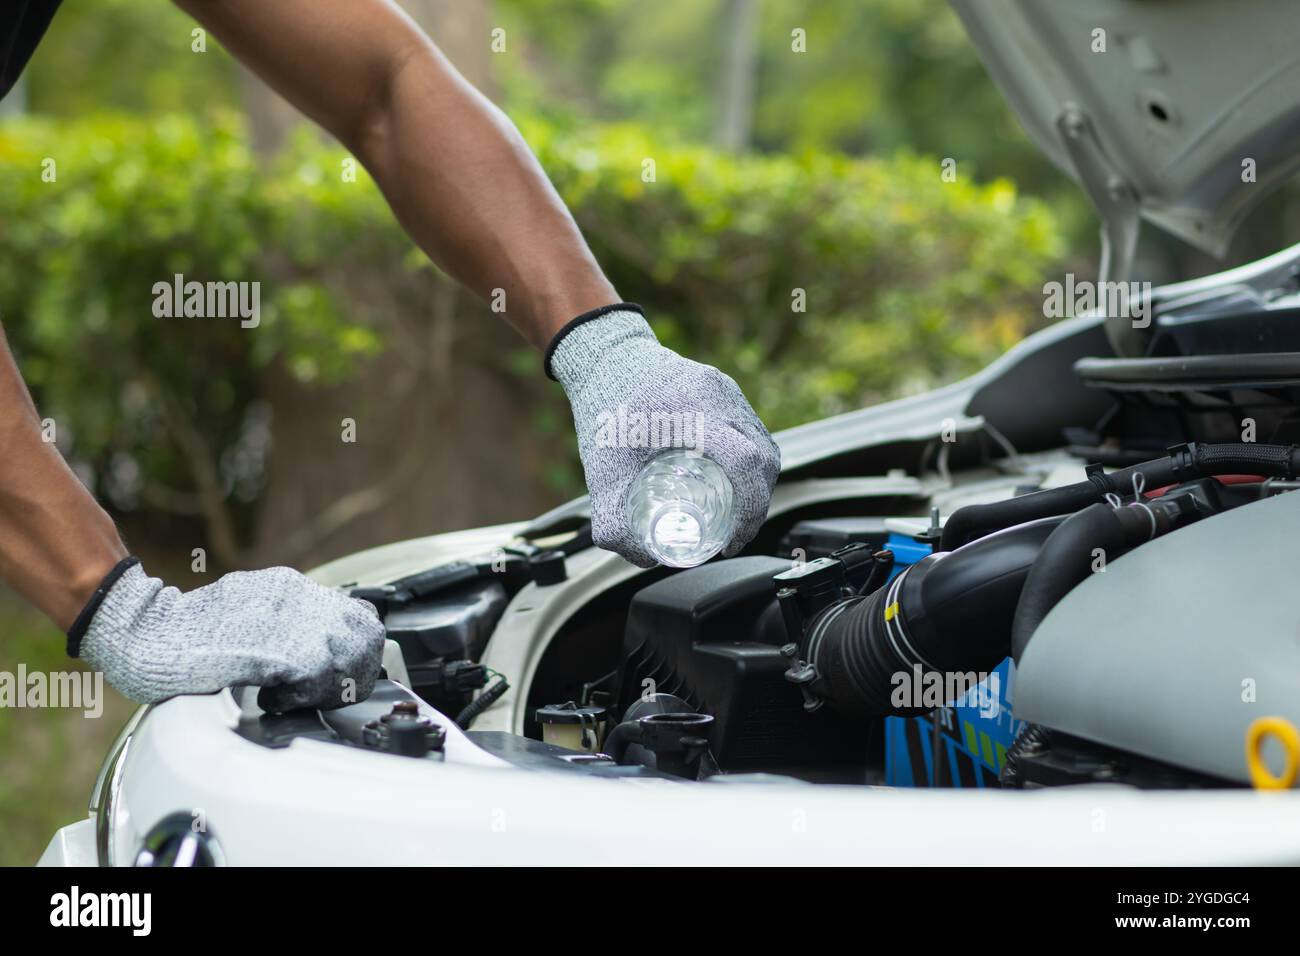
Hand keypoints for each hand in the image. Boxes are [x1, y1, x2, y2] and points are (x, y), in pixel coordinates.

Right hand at [73, 560, 385, 711]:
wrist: (146, 632)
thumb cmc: (190, 633)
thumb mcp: (251, 612)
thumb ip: (289, 622)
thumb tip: (323, 651)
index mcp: (292, 587)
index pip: (360, 615)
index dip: (359, 650)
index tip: (342, 674)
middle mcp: (297, 595)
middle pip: (366, 634)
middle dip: (355, 669)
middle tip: (325, 691)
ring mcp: (288, 618)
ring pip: (348, 654)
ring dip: (330, 683)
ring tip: (297, 695)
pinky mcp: (274, 646)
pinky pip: (317, 674)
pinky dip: (303, 695)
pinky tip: (275, 699)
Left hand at [546, 305, 780, 567]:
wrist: (604, 355)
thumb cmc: (604, 410)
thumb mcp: (602, 472)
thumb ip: (613, 522)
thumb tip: (644, 559)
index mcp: (694, 412)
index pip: (746, 462)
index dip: (749, 508)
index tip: (732, 539)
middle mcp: (719, 397)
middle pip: (763, 459)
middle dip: (756, 504)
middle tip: (735, 535)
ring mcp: (728, 390)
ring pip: (763, 445)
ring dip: (758, 484)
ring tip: (738, 514)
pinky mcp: (727, 389)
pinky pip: (752, 431)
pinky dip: (750, 462)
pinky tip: (734, 481)